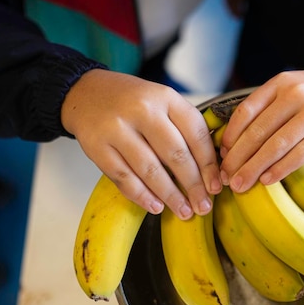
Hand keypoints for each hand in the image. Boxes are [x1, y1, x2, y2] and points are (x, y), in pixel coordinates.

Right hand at [61, 69, 221, 218]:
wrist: (86, 93)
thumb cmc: (133, 103)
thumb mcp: (162, 102)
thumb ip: (185, 127)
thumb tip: (211, 170)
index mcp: (166, 97)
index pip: (196, 134)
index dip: (209, 164)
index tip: (217, 187)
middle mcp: (142, 109)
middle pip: (175, 154)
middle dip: (193, 185)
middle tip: (204, 206)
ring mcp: (117, 128)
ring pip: (150, 169)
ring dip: (170, 195)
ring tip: (183, 211)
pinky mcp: (96, 146)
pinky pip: (124, 177)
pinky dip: (141, 196)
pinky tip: (155, 206)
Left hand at [219, 68, 303, 192]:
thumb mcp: (291, 88)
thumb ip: (267, 108)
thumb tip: (235, 143)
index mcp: (280, 83)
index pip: (246, 111)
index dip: (231, 137)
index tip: (222, 156)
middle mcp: (295, 94)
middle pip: (258, 131)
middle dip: (238, 159)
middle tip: (226, 178)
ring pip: (277, 144)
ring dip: (255, 168)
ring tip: (242, 184)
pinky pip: (302, 153)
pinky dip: (282, 168)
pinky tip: (268, 180)